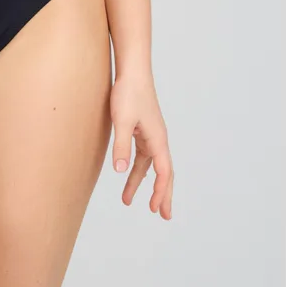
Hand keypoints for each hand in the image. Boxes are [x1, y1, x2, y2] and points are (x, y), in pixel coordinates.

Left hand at [108, 74, 172, 219]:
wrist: (132, 71)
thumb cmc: (128, 93)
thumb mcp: (121, 121)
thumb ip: (121, 146)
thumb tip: (121, 171)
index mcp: (158, 139)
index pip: (164, 172)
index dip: (161, 192)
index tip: (154, 209)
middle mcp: (158, 139)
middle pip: (164, 173)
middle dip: (162, 195)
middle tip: (163, 215)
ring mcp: (151, 135)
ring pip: (150, 166)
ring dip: (144, 184)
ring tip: (130, 202)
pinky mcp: (142, 130)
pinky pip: (142, 156)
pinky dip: (137, 169)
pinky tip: (127, 177)